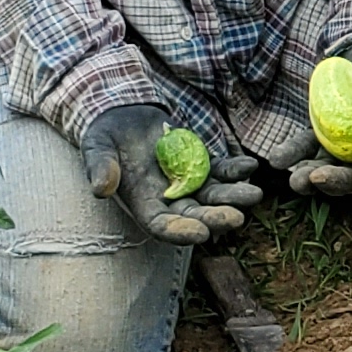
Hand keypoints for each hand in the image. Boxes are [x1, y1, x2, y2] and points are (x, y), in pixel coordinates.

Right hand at [75, 103, 265, 246]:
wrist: (122, 117)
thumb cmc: (105, 137)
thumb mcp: (97, 148)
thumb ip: (99, 168)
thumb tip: (100, 189)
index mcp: (143, 204)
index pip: (163, 226)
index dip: (181, 232)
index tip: (201, 235)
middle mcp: (169, 199)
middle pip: (196, 215)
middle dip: (216, 218)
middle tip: (238, 218)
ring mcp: (188, 182)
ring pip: (214, 195)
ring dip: (233, 196)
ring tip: (255, 194)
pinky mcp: (201, 163)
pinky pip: (221, 170)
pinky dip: (235, 170)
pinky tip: (250, 166)